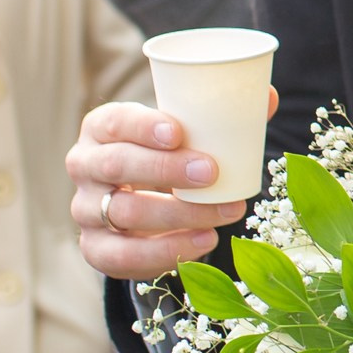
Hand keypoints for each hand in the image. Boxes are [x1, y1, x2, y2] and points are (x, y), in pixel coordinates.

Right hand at [65, 90, 273, 277]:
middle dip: (165, 170)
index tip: (179, 133)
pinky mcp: (95, 247)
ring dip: (177, 214)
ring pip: (122, 212)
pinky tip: (203, 241)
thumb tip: (268, 98)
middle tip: (212, 172)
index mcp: (101, 128)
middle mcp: (84, 165)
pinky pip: (122, 255)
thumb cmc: (165, 156)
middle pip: (115, 165)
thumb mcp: (182, 134)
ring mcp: (85, 208)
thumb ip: (221, 117)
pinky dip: (165, 251)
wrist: (139, 204)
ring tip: (223, 213)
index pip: (114, 121)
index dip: (142, 127)